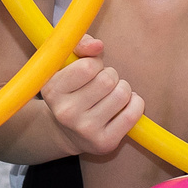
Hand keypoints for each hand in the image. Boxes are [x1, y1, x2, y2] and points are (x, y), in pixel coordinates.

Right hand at [38, 34, 142, 158]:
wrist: (68, 132)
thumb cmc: (72, 89)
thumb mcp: (67, 63)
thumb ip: (80, 44)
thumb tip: (97, 46)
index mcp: (51, 90)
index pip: (89, 67)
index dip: (95, 64)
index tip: (90, 71)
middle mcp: (65, 113)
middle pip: (108, 80)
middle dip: (111, 76)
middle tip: (103, 84)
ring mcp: (85, 130)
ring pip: (122, 94)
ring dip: (123, 89)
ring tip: (112, 94)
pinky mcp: (104, 143)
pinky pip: (133, 114)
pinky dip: (136, 104)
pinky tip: (124, 106)